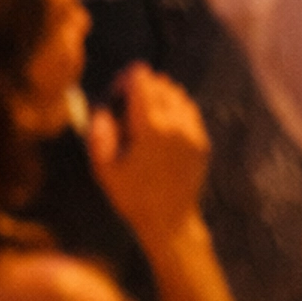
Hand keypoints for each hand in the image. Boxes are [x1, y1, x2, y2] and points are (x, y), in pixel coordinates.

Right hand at [88, 65, 209, 243]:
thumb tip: (103, 108)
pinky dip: (175, 109)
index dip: (126, 80)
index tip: (117, 94)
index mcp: (150, 126)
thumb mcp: (105, 169)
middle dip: (142, 88)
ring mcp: (192, 130)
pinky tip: (163, 128)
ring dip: (160, 97)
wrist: (170, 221)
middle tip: (128, 108)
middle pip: (159, 82)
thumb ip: (99, 133)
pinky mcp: (202, 140)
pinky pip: (189, 109)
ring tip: (146, 118)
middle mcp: (175, 122)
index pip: (141, 79)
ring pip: (176, 92)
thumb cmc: (132, 196)